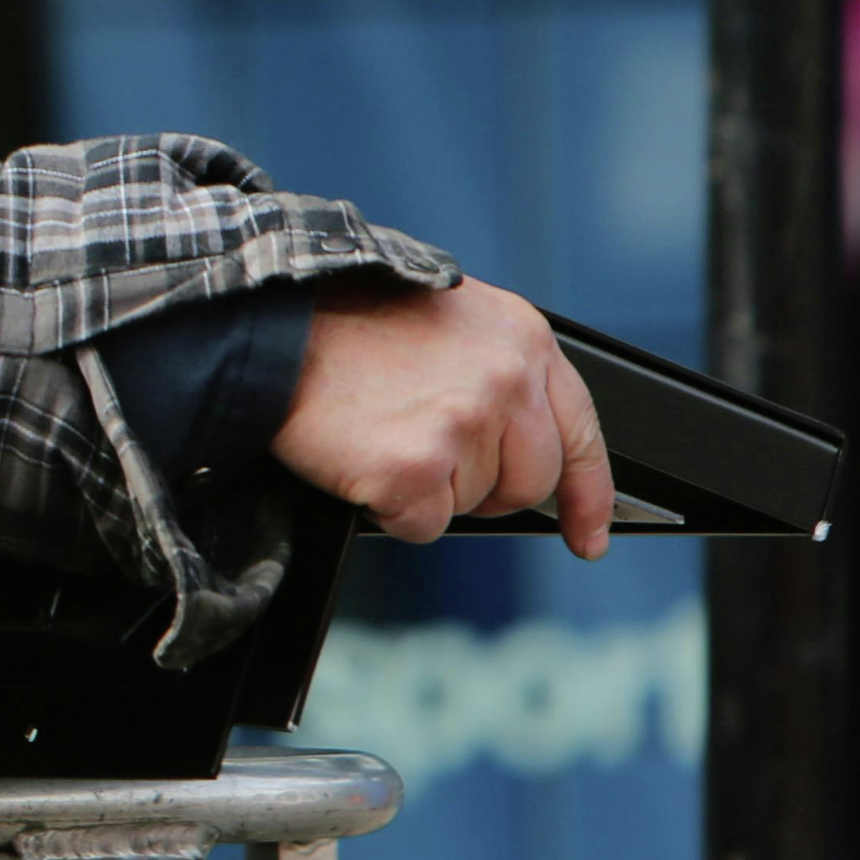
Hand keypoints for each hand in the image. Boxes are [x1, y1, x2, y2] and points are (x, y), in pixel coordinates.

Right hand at [269, 277, 613, 557]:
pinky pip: (421, 525)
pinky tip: (363, 457)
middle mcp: (506, 382)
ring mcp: (463, 426)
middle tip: (426, 456)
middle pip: (528, 483)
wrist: (270, 321)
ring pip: (471, 505)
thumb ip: (498, 374)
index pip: (581, 432)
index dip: (588, 495)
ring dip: (426, 489)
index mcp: (521, 339)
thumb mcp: (449, 323)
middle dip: (483, 488)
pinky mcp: (414, 470)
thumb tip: (517, 446)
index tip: (587, 538)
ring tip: (381, 431)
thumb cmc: (345, 322)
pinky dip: (388, 508)